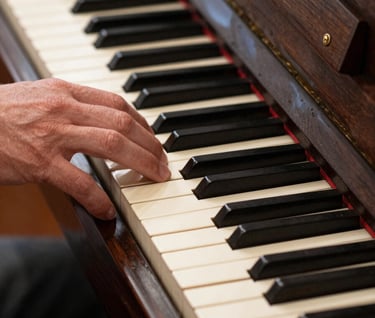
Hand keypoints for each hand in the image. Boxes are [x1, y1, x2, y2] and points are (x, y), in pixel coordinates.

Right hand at [0, 78, 169, 219]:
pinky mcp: (39, 164)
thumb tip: (104, 119)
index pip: (118, 104)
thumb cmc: (2, 114)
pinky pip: (81, 183)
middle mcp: (64, 109)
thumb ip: (72, 104)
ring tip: (156, 177)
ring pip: (113, 146)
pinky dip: (101, 199)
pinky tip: (110, 211)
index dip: (143, 122)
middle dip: (151, 144)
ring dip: (142, 163)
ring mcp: (53, 136)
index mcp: (65, 91)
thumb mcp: (39, 96)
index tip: (153, 137)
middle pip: (124, 124)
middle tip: (164, 162)